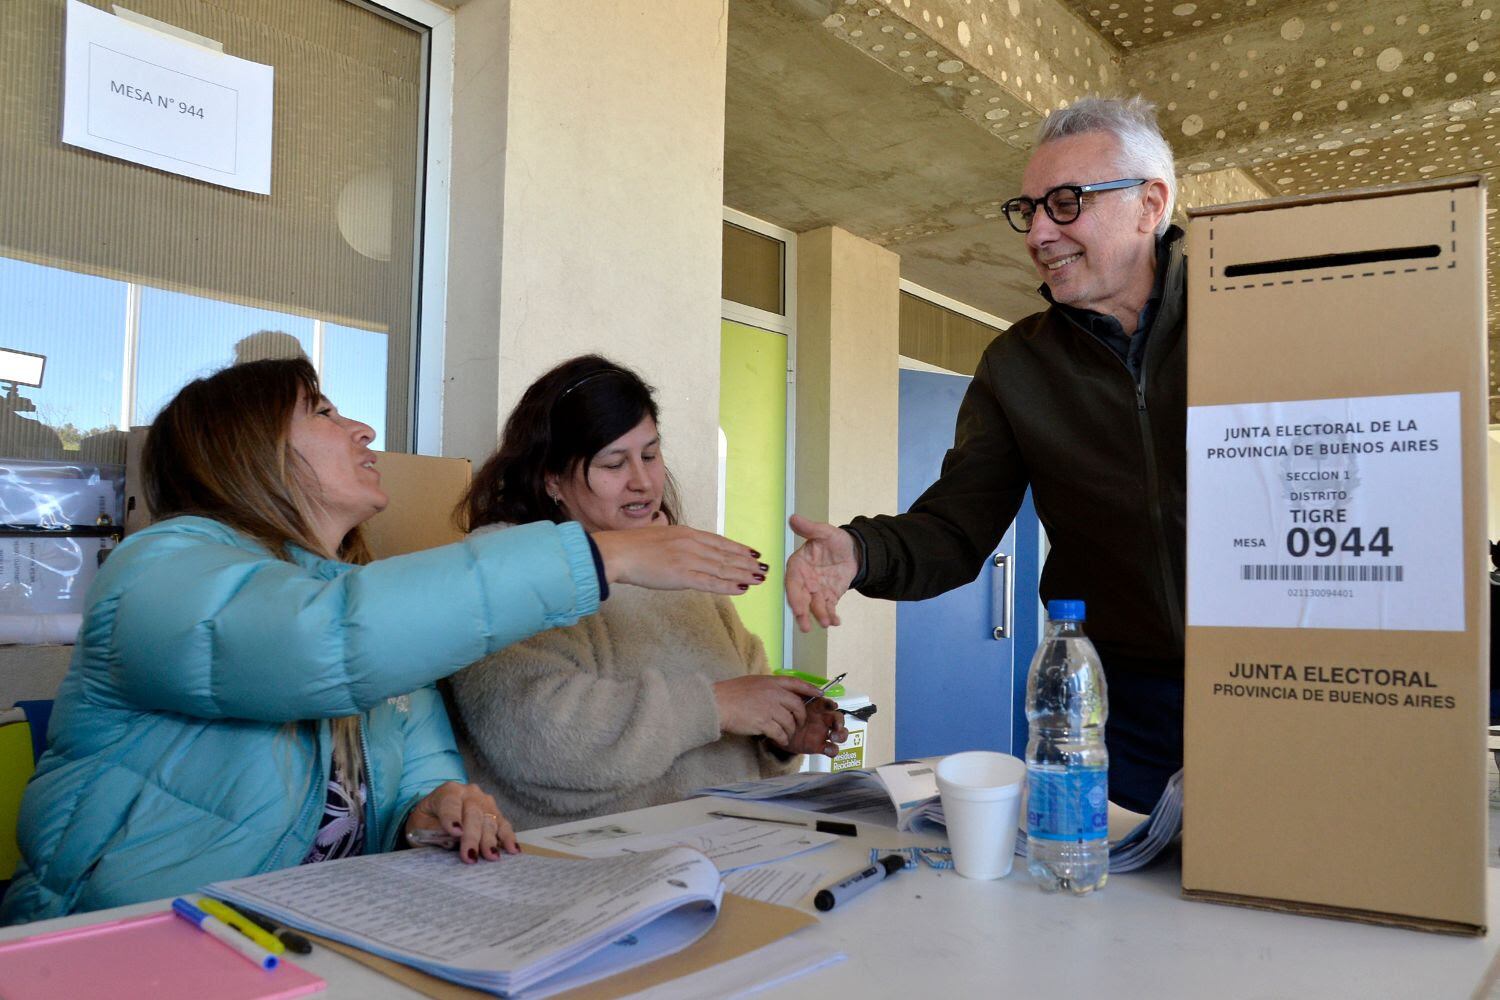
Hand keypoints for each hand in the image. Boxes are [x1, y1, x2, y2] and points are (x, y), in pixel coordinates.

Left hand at [405, 782, 517, 861]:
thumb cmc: (427, 820)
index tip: (455, 832)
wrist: (436, 813)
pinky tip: (513, 849)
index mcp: (447, 792)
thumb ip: (434, 831)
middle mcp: (469, 793)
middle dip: (472, 837)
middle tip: (471, 856)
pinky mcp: (495, 813)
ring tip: (492, 857)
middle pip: (473, 813)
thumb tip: (452, 841)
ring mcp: (485, 801)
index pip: (450, 804)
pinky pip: (503, 825)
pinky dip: (508, 838)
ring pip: (490, 820)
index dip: (453, 818)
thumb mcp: (420, 825)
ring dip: (491, 840)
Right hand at [592, 525, 766, 594]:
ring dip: (743, 574)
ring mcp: (688, 560)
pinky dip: (728, 586)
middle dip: (747, 562)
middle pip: (725, 555)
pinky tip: (742, 588)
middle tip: (764, 568)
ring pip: (723, 568)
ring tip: (759, 578)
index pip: (719, 541)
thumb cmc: (632, 547)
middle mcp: (691, 544)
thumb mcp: (660, 536)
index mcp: (686, 533)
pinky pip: (710, 583)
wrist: (618, 552)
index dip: (738, 548)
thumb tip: (684, 548)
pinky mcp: (682, 576)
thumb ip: (676, 543)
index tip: (753, 553)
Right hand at [713, 675, 824, 744]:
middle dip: (801, 717)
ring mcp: (770, 708)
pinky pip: (781, 733)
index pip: (797, 683)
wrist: (718, 703)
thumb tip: (780, 694)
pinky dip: (783, 739)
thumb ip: (768, 687)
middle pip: (798, 706)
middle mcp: (774, 693)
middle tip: (798, 724)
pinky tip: (780, 740)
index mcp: (771, 681)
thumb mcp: (753, 682)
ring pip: (790, 722)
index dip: (811, 689)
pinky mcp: (764, 723)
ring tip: (786, 734)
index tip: (820, 694)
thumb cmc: (731, 693)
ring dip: (790, 731)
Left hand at [774, 698, 848, 757]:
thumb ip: (800, 693)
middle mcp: (824, 719)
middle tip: (837, 726)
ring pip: (840, 734)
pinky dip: (833, 750)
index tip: (832, 706)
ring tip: (834, 737)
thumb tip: (814, 691)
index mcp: (818, 708)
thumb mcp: (791, 701)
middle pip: (839, 719)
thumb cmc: (788, 714)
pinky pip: (832, 749)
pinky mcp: (820, 746)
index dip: (832, 705)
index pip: (829, 704)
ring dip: (841, 735)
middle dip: (840, 722)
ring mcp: (823, 733)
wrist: (780, 731)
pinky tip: (827, 749)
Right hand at [784, 515, 858, 631]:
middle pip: (800, 599)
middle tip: (805, 626)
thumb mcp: (824, 532)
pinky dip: (831, 616)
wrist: (853, 550)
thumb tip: (793, 518)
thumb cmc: (834, 540)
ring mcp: (816, 591)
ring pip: (814, 606)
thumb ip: (809, 528)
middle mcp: (804, 581)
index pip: (792, 582)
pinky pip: (828, 608)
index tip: (798, 607)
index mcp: (798, 565)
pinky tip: (836, 622)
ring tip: (826, 623)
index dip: (794, 595)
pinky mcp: (828, 597)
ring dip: (818, 615)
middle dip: (802, 613)